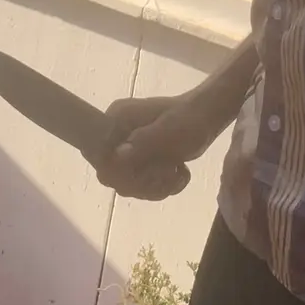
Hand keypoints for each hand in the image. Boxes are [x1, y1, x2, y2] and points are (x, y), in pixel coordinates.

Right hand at [93, 89, 225, 201]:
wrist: (207, 117)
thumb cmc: (189, 119)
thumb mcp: (169, 131)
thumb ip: (143, 142)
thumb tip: (117, 156)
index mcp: (116, 119)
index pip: (96, 153)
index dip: (116, 171)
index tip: (143, 174)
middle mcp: (116, 135)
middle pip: (112, 175)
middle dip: (142, 182)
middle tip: (167, 172)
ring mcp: (128, 148)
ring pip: (128, 185)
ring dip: (156, 186)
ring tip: (177, 171)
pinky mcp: (140, 161)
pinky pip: (141, 186)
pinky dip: (162, 187)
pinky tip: (179, 174)